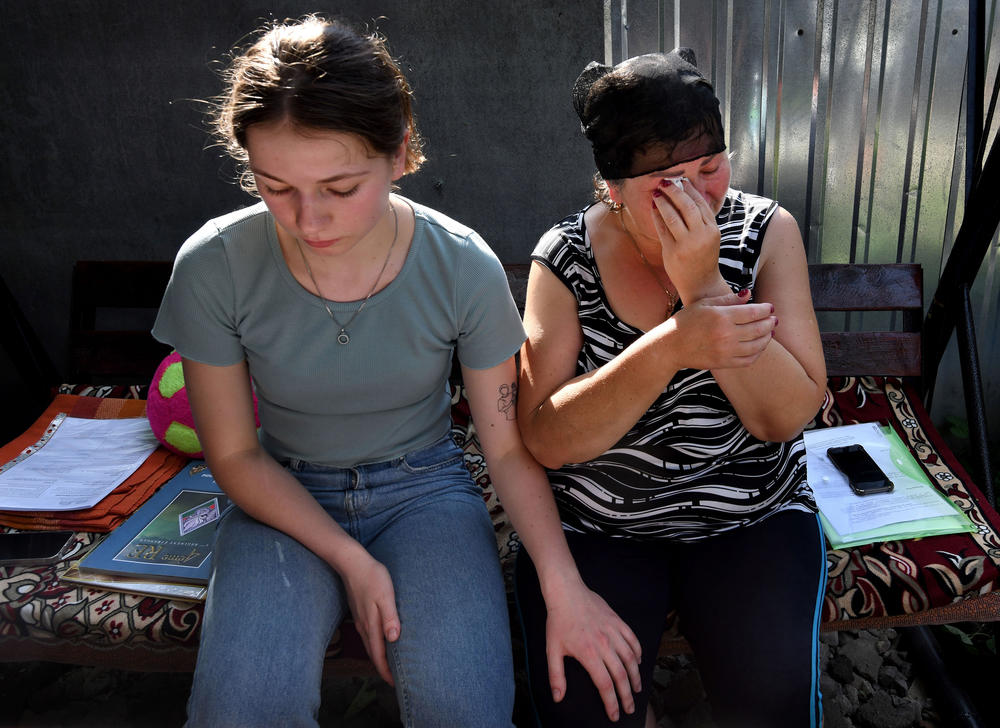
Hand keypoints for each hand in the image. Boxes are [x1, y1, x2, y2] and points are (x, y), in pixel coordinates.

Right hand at [341, 554, 399, 684]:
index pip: (378, 655)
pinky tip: (380, 641)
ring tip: (388, 664)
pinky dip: (374, 644)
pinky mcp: (359, 613)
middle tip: (393, 680)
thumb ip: (390, 617)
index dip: (385, 671)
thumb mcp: (386, 596)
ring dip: (378, 657)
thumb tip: (394, 639)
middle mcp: (364, 626)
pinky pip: (367, 635)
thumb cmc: (372, 577)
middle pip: (373, 653)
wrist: (352, 563)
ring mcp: (360, 620)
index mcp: (371, 625)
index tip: (394, 684)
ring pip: (369, 645)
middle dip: (382, 668)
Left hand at [545, 583, 641, 721]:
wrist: (566, 593)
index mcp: (588, 654)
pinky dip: (637, 653)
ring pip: (631, 659)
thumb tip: (558, 697)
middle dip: (627, 696)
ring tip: (636, 689)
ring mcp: (613, 632)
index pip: (605, 684)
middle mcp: (604, 644)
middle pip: (621, 675)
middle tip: (629, 708)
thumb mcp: (552, 650)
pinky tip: (637, 662)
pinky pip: (633, 640)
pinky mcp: (618, 622)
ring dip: (635, 677)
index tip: (614, 714)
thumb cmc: (558, 621)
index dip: (611, 702)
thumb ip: (556, 676)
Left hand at [650, 179, 724, 299]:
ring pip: (672, 217)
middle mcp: (701, 236)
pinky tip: (653, 208)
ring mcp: (686, 245)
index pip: (700, 204)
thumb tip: (688, 194)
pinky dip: (656, 216)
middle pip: (686, 207)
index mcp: (712, 230)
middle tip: (665, 182)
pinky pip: (662, 230)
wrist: (701, 284)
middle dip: (675, 192)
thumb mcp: (709, 237)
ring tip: (657, 193)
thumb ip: (701, 219)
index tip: (681, 180)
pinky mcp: (672, 252)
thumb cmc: (704, 257)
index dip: (690, 190)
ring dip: (663, 202)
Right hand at [659, 290, 776, 370]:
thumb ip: (728, 299)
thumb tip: (748, 294)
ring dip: (767, 338)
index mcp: (721, 316)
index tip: (770, 307)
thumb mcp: (704, 304)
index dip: (766, 309)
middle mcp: (726, 334)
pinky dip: (758, 353)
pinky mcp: (724, 363)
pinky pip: (749, 359)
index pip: (754, 312)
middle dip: (770, 323)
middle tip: (774, 319)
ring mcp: (726, 350)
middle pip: (759, 328)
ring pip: (757, 345)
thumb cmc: (686, 321)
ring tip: (770, 332)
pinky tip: (759, 346)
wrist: (671, 346)